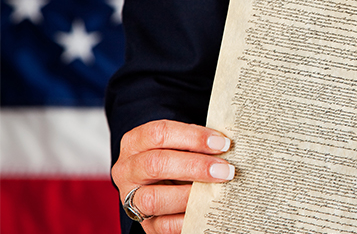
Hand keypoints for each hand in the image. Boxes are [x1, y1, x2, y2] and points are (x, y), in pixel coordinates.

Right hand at [111, 120, 234, 233]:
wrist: (161, 190)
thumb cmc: (176, 160)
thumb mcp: (180, 146)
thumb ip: (196, 145)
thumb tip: (228, 147)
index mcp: (135, 143)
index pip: (159, 133)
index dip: (193, 137)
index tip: (222, 144)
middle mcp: (127, 170)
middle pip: (155, 164)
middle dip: (195, 166)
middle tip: (225, 170)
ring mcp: (131, 199)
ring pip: (153, 198)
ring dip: (189, 195)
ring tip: (216, 190)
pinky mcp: (146, 224)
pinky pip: (165, 225)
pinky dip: (188, 217)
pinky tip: (207, 209)